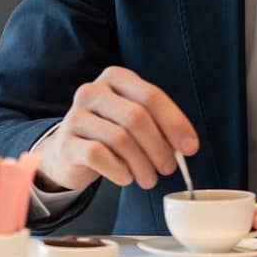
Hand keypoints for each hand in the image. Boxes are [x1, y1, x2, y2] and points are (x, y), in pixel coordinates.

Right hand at [32, 66, 198, 191]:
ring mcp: (76, 115)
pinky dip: (118, 170)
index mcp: (116, 78)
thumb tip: (186, 146)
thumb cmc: (111, 132)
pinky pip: (98, 155)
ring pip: (119, 139)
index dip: (175, 123)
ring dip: (141, 164)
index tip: (190, 148)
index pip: (151, 96)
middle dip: (159, 147)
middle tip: (168, 168)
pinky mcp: (66, 142)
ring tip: (149, 179)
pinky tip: (125, 178)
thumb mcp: (134, 120)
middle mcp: (93, 91)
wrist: (70, 150)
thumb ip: (159, 126)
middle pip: (136, 117)